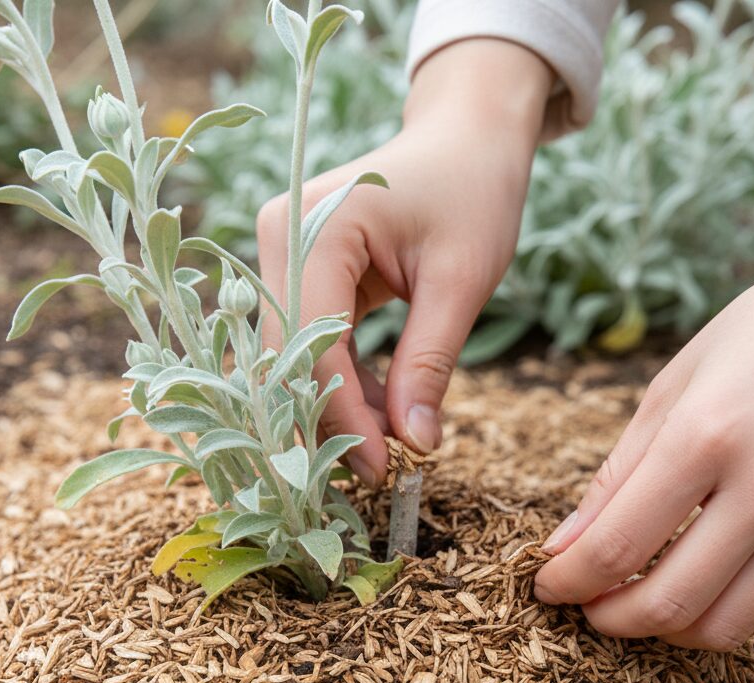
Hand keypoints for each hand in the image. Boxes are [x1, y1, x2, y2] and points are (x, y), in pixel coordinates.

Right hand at [256, 40, 552, 485]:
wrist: (466, 139)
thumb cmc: (473, 192)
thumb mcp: (461, 281)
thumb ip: (429, 363)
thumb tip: (415, 444)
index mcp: (316, 226)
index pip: (313, 344)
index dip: (342, 416)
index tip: (382, 469)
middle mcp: (280, 236)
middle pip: (289, 357)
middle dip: (331, 419)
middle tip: (381, 471)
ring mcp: (281, 253)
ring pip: (295, 358)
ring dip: (338, 406)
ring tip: (392, 442)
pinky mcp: (298, 271)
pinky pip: (310, 343)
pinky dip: (343, 382)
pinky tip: (384, 408)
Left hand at [535, 179, 753, 649]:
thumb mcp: (670, 390)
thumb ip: (615, 478)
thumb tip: (564, 547)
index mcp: (708, 436)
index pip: (618, 546)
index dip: (568, 581)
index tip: (547, 585)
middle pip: (669, 602)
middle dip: (609, 619)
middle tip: (586, 606)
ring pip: (724, 626)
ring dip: (665, 630)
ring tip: (637, 602)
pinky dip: (723, 615)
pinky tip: (697, 586)